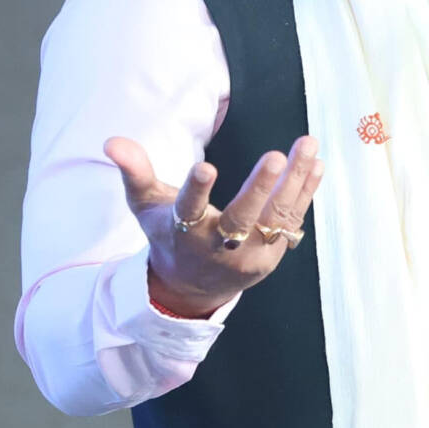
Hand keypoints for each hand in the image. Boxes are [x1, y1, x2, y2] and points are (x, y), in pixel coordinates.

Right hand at [105, 134, 324, 318]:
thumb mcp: (146, 206)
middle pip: (241, 218)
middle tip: (275, 156)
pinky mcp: (272, 254)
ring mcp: (249, 254)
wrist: (193, 285)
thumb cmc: (169, 234)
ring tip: (308, 144)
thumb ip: (134, 172)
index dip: (196, 190)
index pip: (188, 211)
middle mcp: (218, 247)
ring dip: (294, 181)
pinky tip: (316, 163)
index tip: (205, 166)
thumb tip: (112, 141)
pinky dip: (305, 192)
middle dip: (259, 188)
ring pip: (274, 217)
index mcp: (184, 233)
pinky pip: (291, 220)